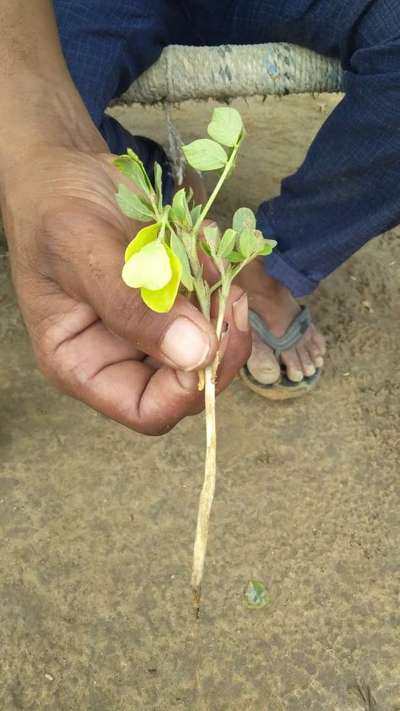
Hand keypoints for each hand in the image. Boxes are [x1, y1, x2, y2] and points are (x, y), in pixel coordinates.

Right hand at [2, 145, 250, 433]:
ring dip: (223, 305)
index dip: (186, 390)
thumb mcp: (82, 251)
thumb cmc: (53, 210)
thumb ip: (132, 306)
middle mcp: (122, 357)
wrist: (65, 171)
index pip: (147, 411)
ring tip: (211, 256)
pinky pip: (214, 307)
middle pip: (190, 384)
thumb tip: (195, 353)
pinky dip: (221, 279)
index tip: (211, 341)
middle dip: (219, 343)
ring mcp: (153, 330)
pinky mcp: (174, 301)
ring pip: (212, 345)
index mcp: (84, 364)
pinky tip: (206, 242)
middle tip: (230, 294)